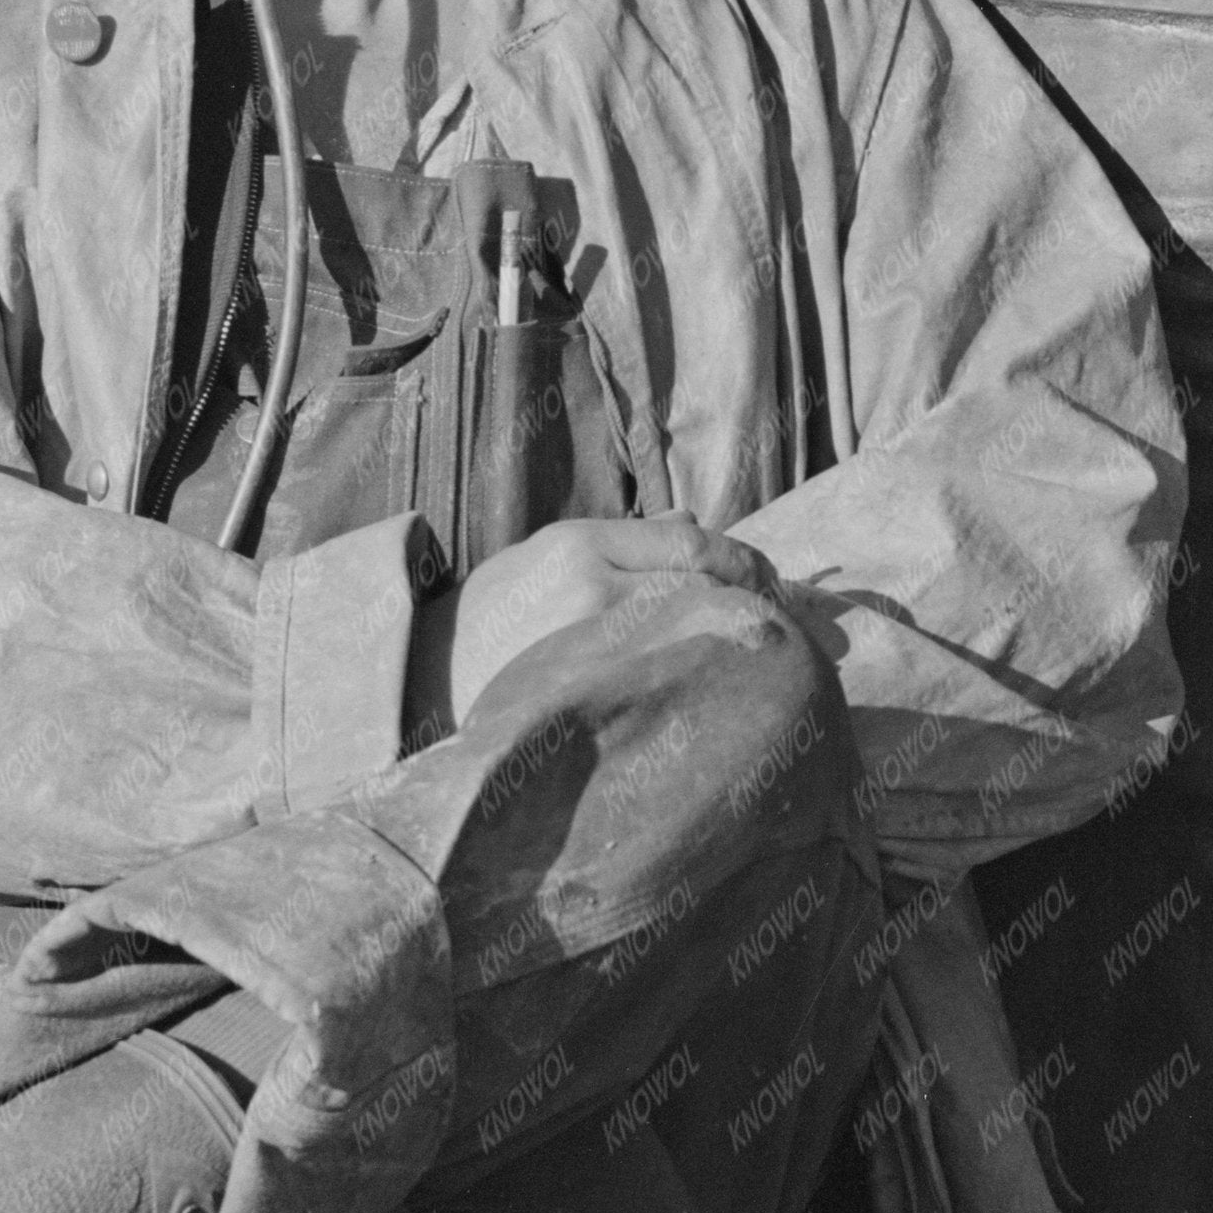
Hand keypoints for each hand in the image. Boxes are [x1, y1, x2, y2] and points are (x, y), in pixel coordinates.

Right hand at [439, 512, 777, 728]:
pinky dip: (707, 674)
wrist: (424, 688)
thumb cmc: (490, 624)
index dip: (743, 563)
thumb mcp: (541, 561)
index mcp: (577, 544)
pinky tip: (724, 684)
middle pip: (705, 586)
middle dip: (754, 601)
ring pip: (696, 631)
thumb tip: (689, 522)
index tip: (770, 580)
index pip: (691, 545)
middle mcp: (592, 585)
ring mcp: (595, 642)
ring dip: (738, 639)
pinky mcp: (595, 690)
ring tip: (765, 652)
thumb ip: (618, 543)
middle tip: (787, 620)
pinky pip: (672, 676)